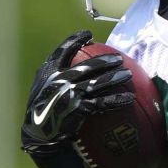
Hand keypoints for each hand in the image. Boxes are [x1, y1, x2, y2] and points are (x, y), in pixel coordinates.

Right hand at [21, 30, 134, 167]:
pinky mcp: (80, 108)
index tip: (87, 34)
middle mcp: (62, 80)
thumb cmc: (40, 109)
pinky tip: (129, 98)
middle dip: (105, 60)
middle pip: (89, 66)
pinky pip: (103, 102)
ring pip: (99, 82)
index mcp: (49, 72)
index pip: (63, 51)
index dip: (75, 40)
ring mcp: (72, 94)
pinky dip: (117, 100)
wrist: (38, 133)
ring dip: (116, 77)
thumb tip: (67, 63)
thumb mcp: (40, 87)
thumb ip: (52, 75)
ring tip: (128, 74)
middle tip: (118, 58)